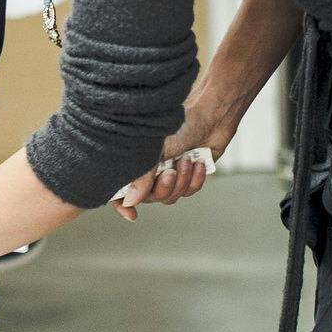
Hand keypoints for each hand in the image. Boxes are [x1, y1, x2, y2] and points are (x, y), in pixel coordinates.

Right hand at [111, 99, 237, 220]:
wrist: (211, 116)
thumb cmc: (179, 125)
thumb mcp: (153, 151)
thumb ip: (140, 178)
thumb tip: (130, 202)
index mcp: (135, 160)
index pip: (120, 188)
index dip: (122, 204)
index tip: (132, 215)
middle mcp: (150, 168)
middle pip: (149, 198)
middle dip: (163, 188)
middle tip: (170, 172)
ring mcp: (170, 171)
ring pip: (171, 196)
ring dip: (182, 181)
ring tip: (187, 161)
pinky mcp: (189, 173)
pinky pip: (189, 191)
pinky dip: (196, 179)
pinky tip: (198, 163)